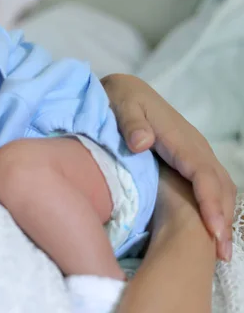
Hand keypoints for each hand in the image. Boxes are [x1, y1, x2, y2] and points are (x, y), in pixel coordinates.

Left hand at [102, 74, 235, 260]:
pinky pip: (210, 184)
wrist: (125, 89)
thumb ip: (131, 123)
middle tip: (222, 254)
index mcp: (180, 139)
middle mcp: (194, 148)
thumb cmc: (120, 99)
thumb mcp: (122, 105)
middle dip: (224, 219)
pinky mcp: (188, 158)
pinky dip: (216, 207)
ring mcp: (194, 153)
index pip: (203, 175)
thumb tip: (142, 144)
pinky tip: (211, 228)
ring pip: (221, 187)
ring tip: (220, 251)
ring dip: (224, 217)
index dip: (209, 203)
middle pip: (220, 186)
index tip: (212, 231)